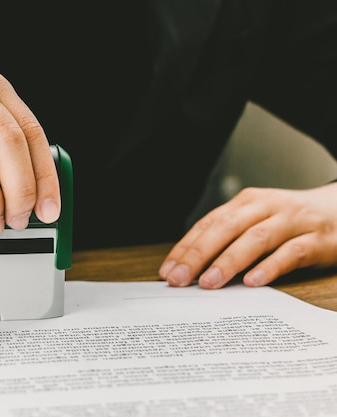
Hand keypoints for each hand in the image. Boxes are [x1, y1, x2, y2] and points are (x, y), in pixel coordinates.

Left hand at [159, 183, 336, 288]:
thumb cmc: (291, 221)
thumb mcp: (257, 221)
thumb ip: (229, 238)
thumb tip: (190, 267)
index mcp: (246, 202)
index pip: (208, 223)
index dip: (185, 247)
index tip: (167, 270)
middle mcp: (267, 207)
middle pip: (225, 228)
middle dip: (198, 254)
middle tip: (179, 279)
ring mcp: (293, 221)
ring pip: (255, 238)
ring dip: (228, 261)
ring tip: (208, 283)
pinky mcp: (318, 239)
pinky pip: (291, 253)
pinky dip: (270, 266)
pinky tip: (252, 281)